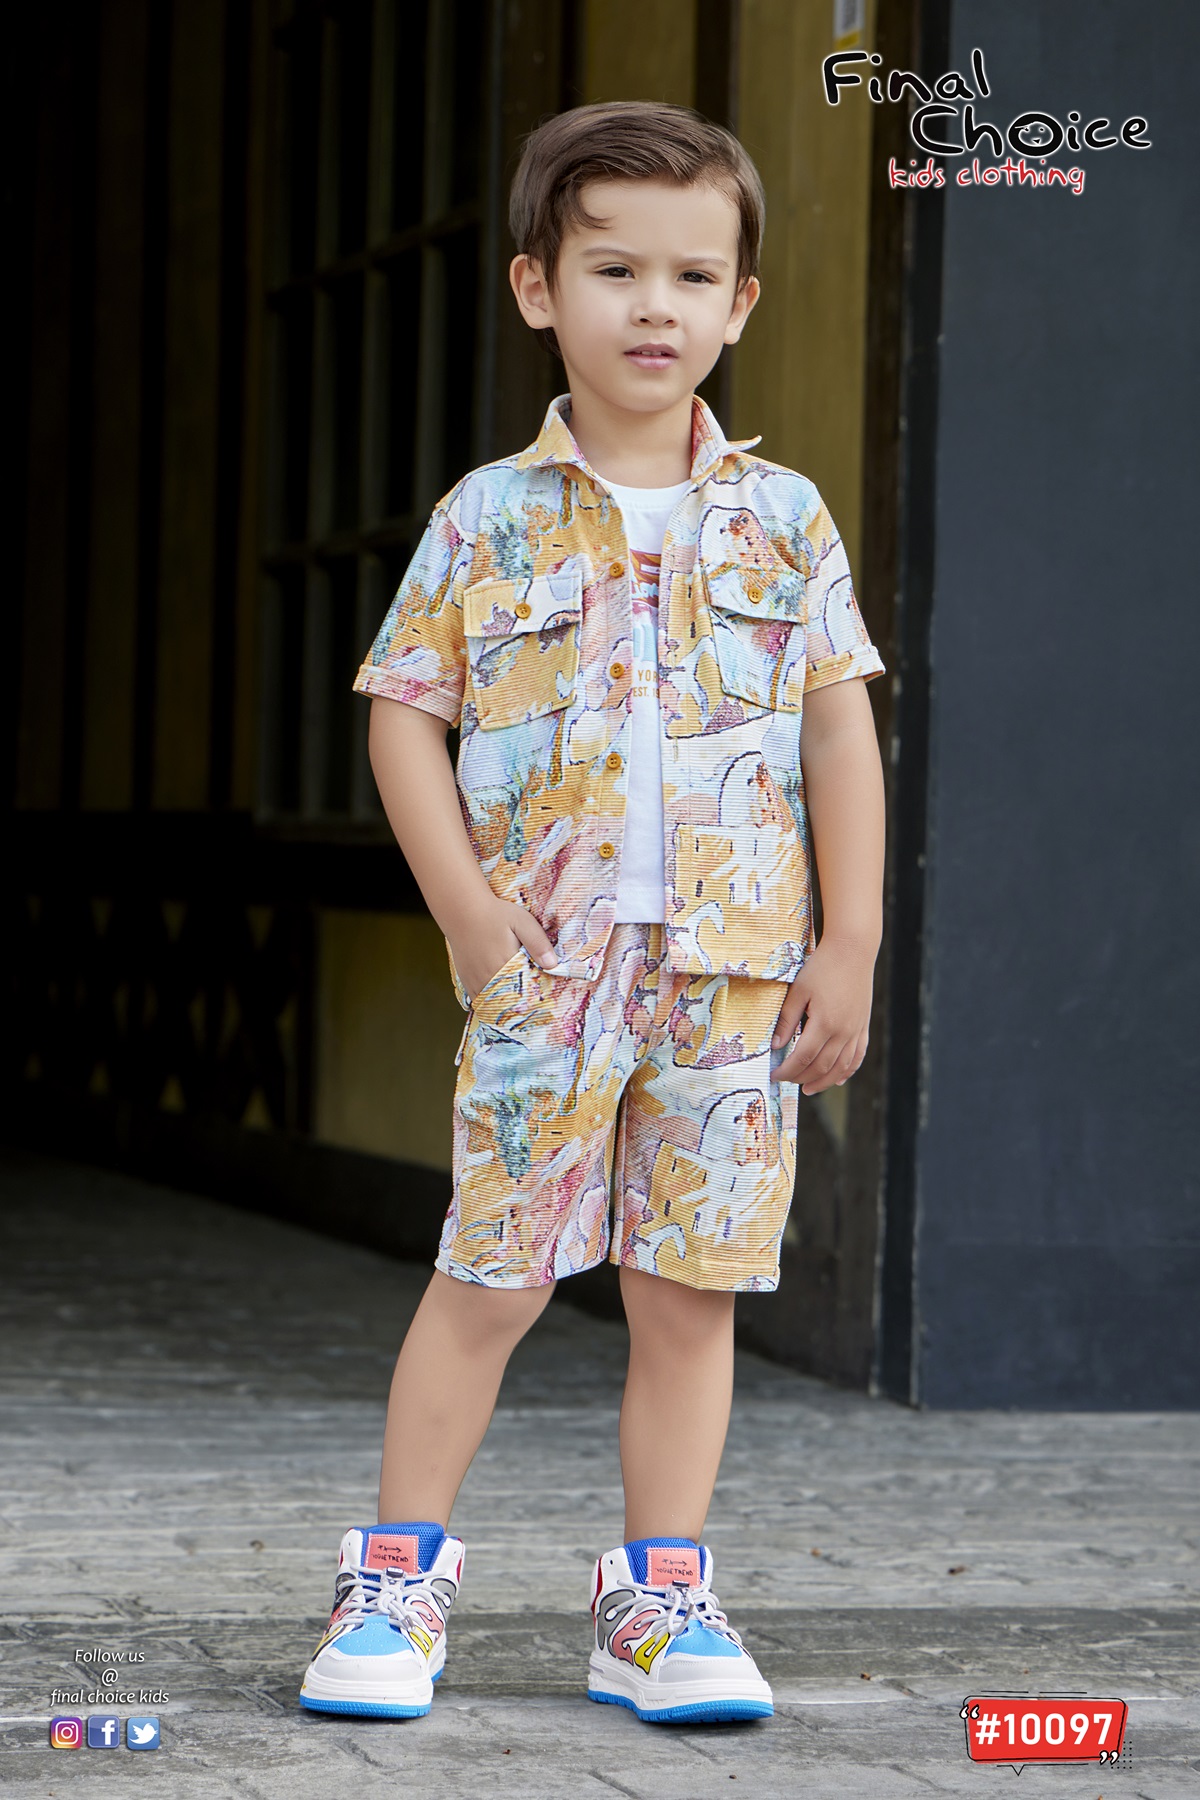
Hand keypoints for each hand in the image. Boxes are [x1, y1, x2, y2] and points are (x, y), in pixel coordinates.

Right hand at [449, 899, 559, 1002]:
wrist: (462, 910)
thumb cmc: (495, 913)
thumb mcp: (522, 921)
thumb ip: (538, 943)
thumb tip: (553, 964)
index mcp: (506, 965)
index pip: (526, 992)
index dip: (536, 997)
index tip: (546, 999)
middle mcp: (489, 977)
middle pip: (510, 1001)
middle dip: (523, 1003)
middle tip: (536, 1005)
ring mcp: (476, 980)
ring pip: (495, 1003)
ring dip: (507, 1004)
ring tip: (520, 1005)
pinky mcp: (467, 980)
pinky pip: (480, 999)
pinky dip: (491, 1001)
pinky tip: (501, 999)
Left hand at [768, 936, 876, 1094]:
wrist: (853, 951)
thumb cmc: (822, 967)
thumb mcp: (798, 990)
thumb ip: (787, 1020)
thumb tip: (775, 1046)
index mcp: (825, 1022)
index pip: (803, 1057)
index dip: (787, 1070)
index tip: (774, 1074)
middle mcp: (843, 1031)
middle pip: (821, 1066)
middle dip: (801, 1077)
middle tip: (785, 1080)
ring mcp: (856, 1030)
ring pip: (841, 1067)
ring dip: (823, 1081)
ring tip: (807, 1089)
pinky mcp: (863, 1026)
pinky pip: (857, 1056)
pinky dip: (847, 1071)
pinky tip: (837, 1079)